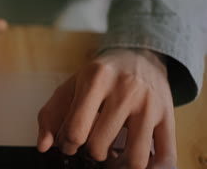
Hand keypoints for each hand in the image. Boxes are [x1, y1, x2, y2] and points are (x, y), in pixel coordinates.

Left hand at [37, 48, 175, 168]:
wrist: (139, 55)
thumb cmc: (100, 75)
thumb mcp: (70, 86)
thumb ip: (50, 115)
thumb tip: (43, 146)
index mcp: (96, 78)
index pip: (76, 130)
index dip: (67, 145)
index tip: (69, 143)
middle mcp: (126, 89)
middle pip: (99, 146)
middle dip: (90, 153)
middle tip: (90, 146)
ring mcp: (150, 104)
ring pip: (133, 159)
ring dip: (117, 166)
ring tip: (111, 157)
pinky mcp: (168, 116)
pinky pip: (165, 158)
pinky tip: (133, 162)